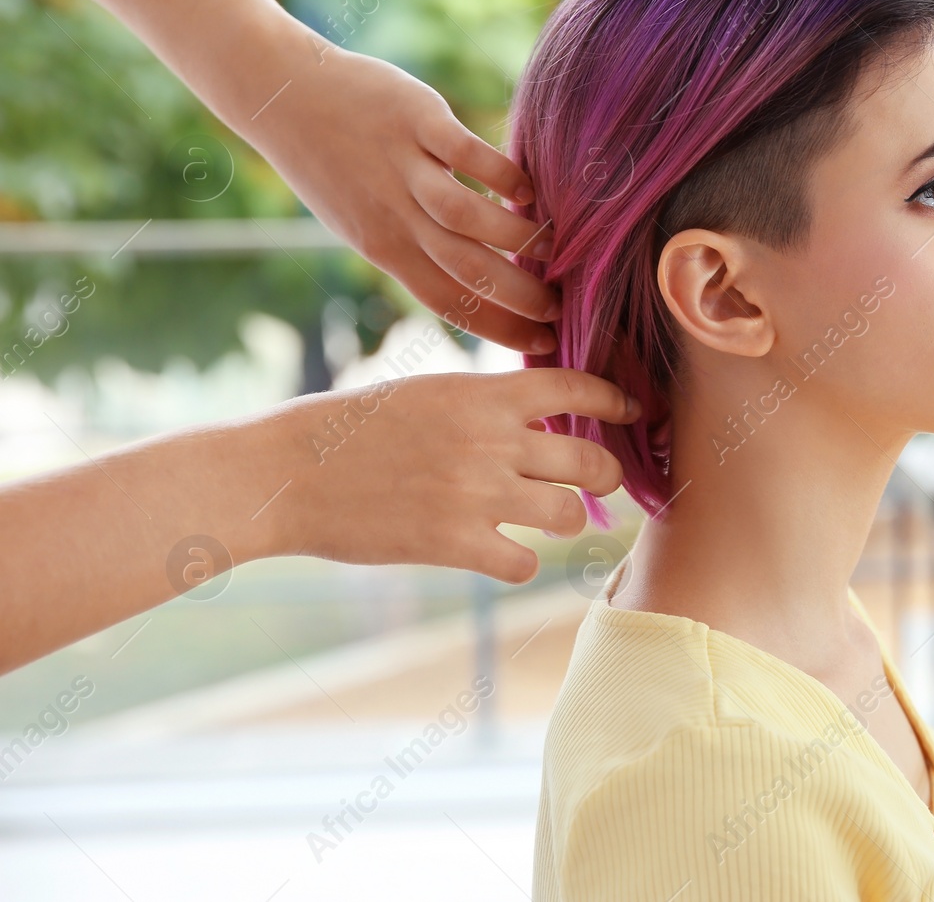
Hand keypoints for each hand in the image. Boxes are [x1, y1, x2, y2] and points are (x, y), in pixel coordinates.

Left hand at [247, 42, 558, 353]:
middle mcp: (395, 215)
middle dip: (520, 296)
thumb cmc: (333, 163)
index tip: (543, 344)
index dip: (501, 328)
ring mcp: (404, 167)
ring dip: (515, 236)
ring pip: (464, 217)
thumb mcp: (362, 221)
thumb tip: (470, 274)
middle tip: (560, 305)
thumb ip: (412, 246)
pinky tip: (527, 189)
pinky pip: (463, 152)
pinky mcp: (415, 118)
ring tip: (551, 244)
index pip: (451, 303)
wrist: (282, 97)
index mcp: (385, 248)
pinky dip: (500, 173)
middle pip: (466, 270)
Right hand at [271, 369, 639, 581]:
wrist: (285, 473)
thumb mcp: (423, 393)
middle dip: (604, 474)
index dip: (614, 399)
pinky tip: (502, 554)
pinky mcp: (456, 545)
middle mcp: (491, 441)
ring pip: (568, 515)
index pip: (577, 389)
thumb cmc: (346, 429)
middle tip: (599, 481)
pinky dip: (521, 561)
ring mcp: (477, 495)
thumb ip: (482, 405)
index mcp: (482, 394)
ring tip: (546, 518)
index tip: (630, 410)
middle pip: (590, 461)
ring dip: (564, 520)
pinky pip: (525, 562)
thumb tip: (534, 416)